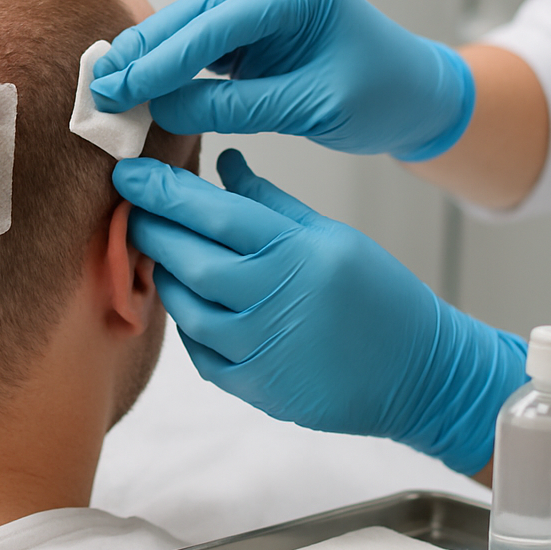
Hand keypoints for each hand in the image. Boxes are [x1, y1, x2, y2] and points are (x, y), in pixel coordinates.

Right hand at [91, 0, 474, 161]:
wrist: (418, 96)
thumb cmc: (383, 96)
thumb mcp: (311, 106)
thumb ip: (237, 106)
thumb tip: (163, 110)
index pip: (214, 24)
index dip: (161, 60)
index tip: (119, 89)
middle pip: (191, 16)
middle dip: (141, 53)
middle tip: (96, 88)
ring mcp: (260, 6)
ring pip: (188, 28)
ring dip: (147, 59)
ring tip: (104, 89)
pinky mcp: (252, 31)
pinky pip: (199, 46)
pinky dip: (168, 68)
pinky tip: (137, 88)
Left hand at [118, 150, 525, 473]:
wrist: (421, 374)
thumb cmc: (379, 295)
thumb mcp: (332, 234)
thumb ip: (270, 200)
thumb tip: (223, 163)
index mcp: (296, 252)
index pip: (213, 213)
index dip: (164, 191)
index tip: (129, 172)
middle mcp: (274, 299)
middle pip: (190, 258)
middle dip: (152, 229)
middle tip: (130, 209)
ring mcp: (261, 348)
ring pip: (186, 306)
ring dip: (164, 275)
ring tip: (158, 252)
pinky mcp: (255, 386)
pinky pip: (199, 351)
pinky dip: (187, 322)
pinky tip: (186, 300)